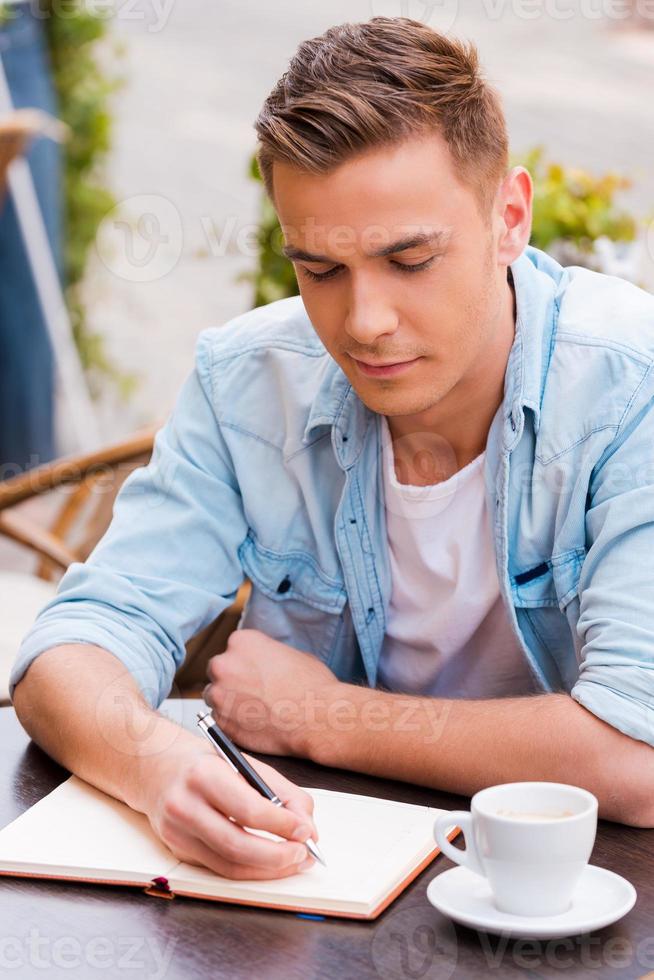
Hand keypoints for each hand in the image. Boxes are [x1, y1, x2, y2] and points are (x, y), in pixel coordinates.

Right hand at [142, 736, 317, 879]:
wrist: (154, 767)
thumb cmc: (204, 762)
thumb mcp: (244, 763)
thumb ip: (280, 793)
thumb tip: (307, 826)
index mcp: (204, 775)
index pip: (248, 809)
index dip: (281, 825)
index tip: (306, 830)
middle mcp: (185, 805)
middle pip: (237, 845)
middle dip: (278, 857)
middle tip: (303, 854)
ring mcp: (177, 832)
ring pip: (229, 865)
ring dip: (268, 870)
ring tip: (294, 862)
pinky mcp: (177, 850)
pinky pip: (219, 868)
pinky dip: (249, 870)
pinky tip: (270, 864)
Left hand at [204, 629, 340, 755]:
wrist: (316, 718)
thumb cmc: (311, 686)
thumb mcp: (295, 654)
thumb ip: (271, 655)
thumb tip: (268, 663)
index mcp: (242, 641)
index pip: (234, 648)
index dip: (246, 662)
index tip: (255, 672)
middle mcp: (224, 664)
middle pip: (219, 671)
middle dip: (232, 680)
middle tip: (252, 691)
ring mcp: (219, 695)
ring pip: (216, 696)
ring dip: (229, 701)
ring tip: (254, 710)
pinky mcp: (221, 722)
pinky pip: (221, 720)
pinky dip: (233, 723)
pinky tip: (253, 724)